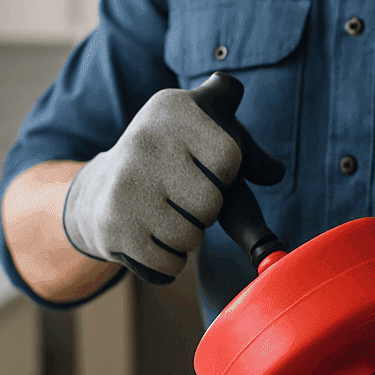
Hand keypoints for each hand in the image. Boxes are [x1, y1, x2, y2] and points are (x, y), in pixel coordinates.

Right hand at [62, 86, 283, 283]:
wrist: (99, 189)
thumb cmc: (174, 162)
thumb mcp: (210, 137)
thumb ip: (250, 150)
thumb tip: (275, 173)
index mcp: (174, 109)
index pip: (230, 156)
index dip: (227, 175)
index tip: (206, 169)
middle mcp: (144, 141)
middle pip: (210, 203)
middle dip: (206, 210)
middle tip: (183, 198)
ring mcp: (124, 185)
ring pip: (191, 238)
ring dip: (188, 238)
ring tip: (166, 216)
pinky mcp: (112, 226)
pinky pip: (168, 264)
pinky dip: (169, 261)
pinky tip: (150, 236)